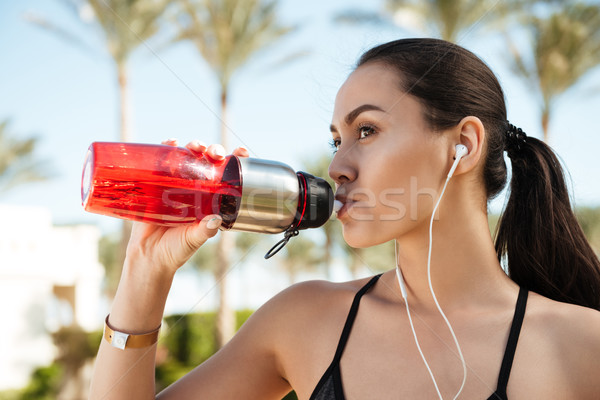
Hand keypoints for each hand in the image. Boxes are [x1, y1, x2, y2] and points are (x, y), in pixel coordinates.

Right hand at [124, 139, 249, 275]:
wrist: (148, 256)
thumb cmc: (176, 250)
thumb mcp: (193, 240)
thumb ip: (204, 231)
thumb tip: (215, 219)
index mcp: (210, 200)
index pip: (227, 176)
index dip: (236, 162)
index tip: (242, 152)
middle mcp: (196, 189)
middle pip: (209, 162)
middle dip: (214, 151)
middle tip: (215, 154)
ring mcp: (176, 185)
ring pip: (189, 157)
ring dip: (194, 146)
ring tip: (196, 147)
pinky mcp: (156, 184)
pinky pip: (163, 162)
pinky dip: (167, 148)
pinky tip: (171, 142)